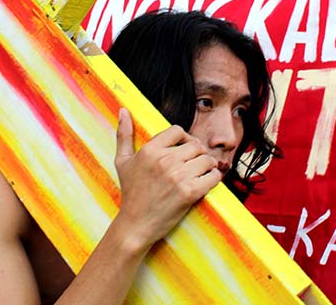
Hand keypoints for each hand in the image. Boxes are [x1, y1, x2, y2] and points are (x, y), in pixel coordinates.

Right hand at [112, 108, 220, 250]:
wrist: (136, 225)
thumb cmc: (130, 193)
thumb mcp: (122, 161)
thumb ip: (123, 134)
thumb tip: (123, 110)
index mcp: (150, 150)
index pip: (178, 130)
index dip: (184, 138)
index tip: (183, 149)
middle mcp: (165, 160)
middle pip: (196, 145)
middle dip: (197, 153)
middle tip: (193, 164)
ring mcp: (179, 176)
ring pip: (207, 160)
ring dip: (207, 166)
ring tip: (200, 173)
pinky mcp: (190, 192)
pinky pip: (213, 177)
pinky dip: (213, 179)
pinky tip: (205, 183)